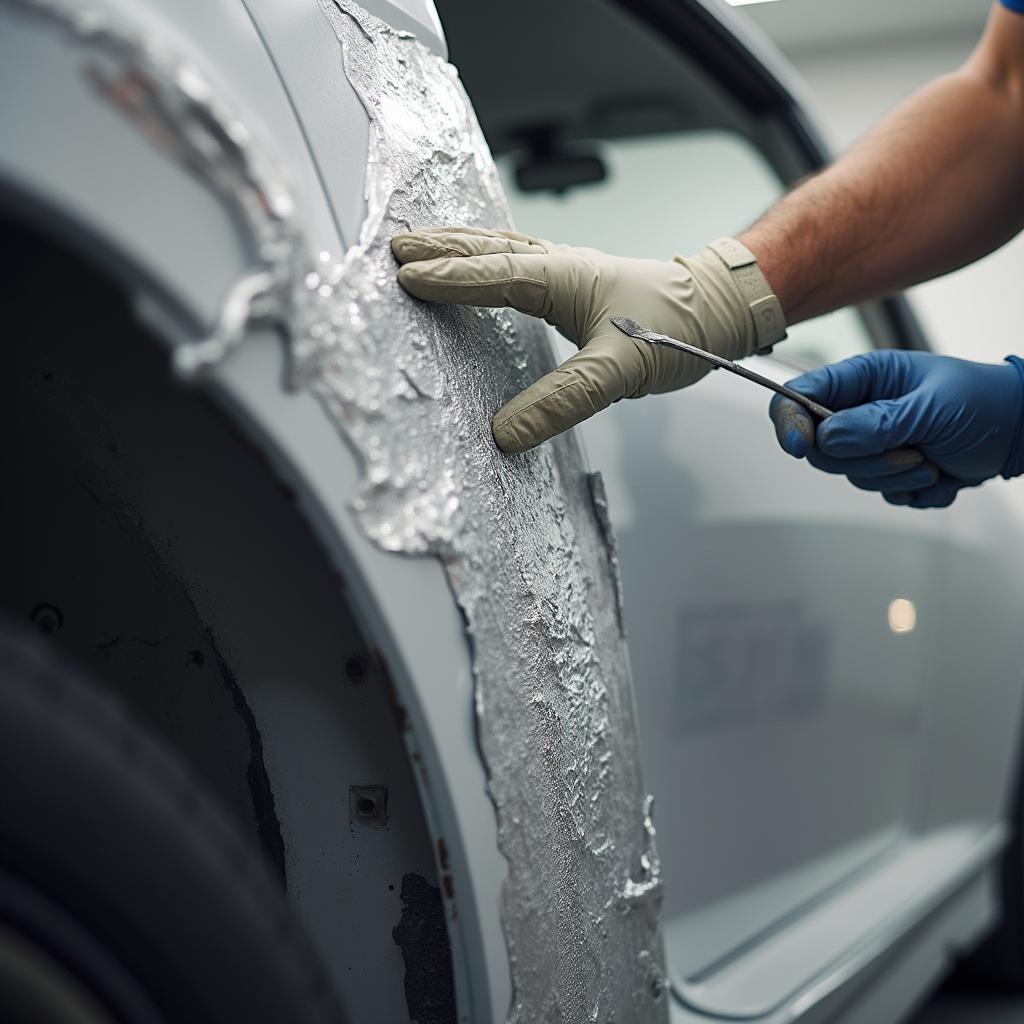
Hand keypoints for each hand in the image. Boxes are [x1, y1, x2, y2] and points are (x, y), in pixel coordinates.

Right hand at [392, 227, 772, 452]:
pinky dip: (487, 260)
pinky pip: (517, 263)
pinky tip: (482, 267)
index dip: (448, 278)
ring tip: (421, 246)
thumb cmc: (679, 327)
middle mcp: (559, 265)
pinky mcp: (576, 284)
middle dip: (439, 248)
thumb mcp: (621, 368)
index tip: (405, 279)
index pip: (493, 275)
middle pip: (487, 250)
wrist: (719, 307)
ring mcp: (567, 270)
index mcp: (562, 276)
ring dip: (458, 248)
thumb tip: (505, 432)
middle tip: (396, 247)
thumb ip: (563, 399)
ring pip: (500, 251)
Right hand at [769, 350, 1023, 507]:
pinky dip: (911, 492)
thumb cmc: (983, 402)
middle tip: (909, 454)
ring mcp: (872, 442)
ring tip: (931, 461)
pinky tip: (937, 473)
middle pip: (821, 447)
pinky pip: (880, 492)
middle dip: (864, 459)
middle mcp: (860, 409)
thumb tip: (827, 438)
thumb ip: (876, 423)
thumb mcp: (931, 408)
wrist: (1019, 433)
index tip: (799, 447)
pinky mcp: (889, 470)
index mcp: (863, 378)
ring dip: (894, 477)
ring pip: (851, 474)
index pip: (800, 396)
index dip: (789, 421)